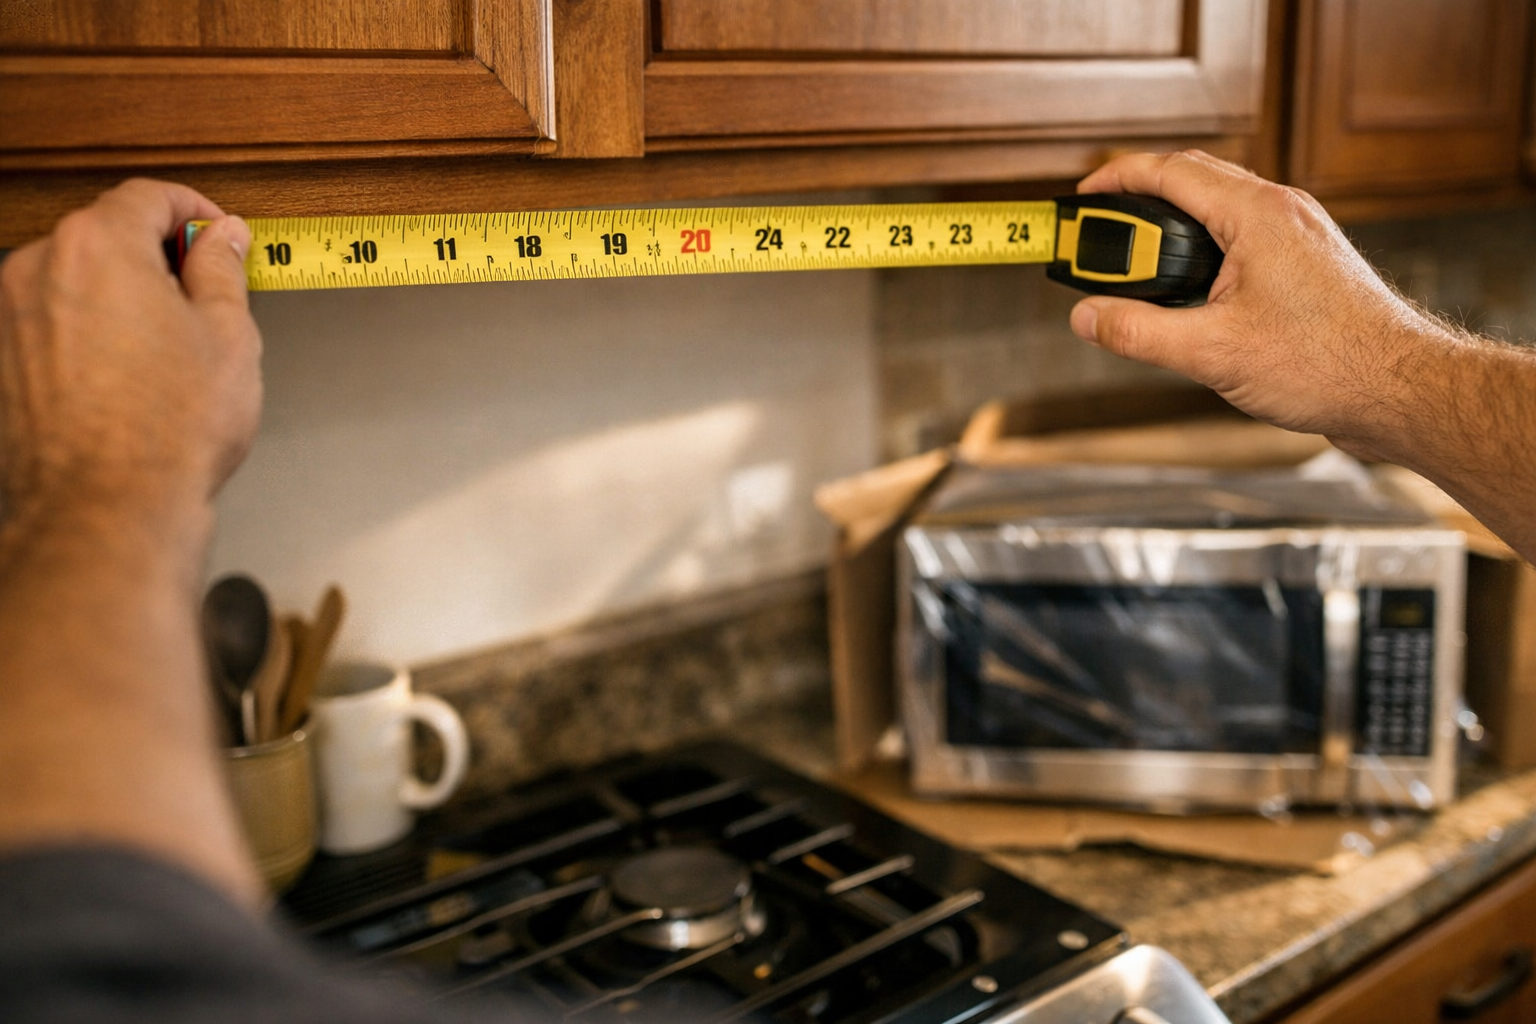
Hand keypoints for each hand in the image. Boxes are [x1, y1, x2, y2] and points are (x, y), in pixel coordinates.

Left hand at [0, 179, 260, 522]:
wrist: (105, 511)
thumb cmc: (167, 431)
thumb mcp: (229, 337)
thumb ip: (222, 271)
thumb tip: (222, 238)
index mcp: (97, 246)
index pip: (147, 196)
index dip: (194, 210)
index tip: (219, 235)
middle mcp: (36, 268)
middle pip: (105, 236)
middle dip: (157, 257)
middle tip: (206, 300)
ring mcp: (7, 316)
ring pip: (75, 283)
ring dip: (121, 298)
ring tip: (169, 354)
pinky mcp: (0, 362)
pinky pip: (51, 326)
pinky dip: (89, 335)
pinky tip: (128, 381)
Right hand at [1067, 150, 1449, 457]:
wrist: (1401, 390)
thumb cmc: (1329, 365)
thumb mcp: (1212, 352)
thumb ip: (1138, 331)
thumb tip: (1087, 317)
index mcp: (1257, 215)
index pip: (1171, 172)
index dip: (1117, 180)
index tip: (1084, 198)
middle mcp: (1282, 211)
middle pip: (1195, 182)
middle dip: (1140, 203)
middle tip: (1103, 238)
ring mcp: (1299, 234)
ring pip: (1220, 210)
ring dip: (1175, 230)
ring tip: (1141, 270)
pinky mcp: (1307, 262)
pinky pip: (1243, 236)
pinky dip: (1205, 251)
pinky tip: (1192, 295)